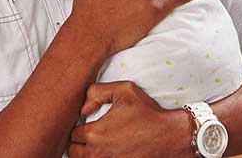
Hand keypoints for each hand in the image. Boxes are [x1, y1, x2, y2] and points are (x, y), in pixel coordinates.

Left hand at [68, 82, 194, 157]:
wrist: (169, 136)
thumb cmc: (148, 113)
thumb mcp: (124, 90)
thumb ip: (97, 92)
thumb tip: (83, 109)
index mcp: (95, 133)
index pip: (73, 135)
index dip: (79, 128)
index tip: (89, 124)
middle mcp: (97, 153)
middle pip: (73, 153)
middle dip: (79, 144)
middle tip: (90, 136)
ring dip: (88, 154)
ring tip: (98, 145)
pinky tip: (109, 152)